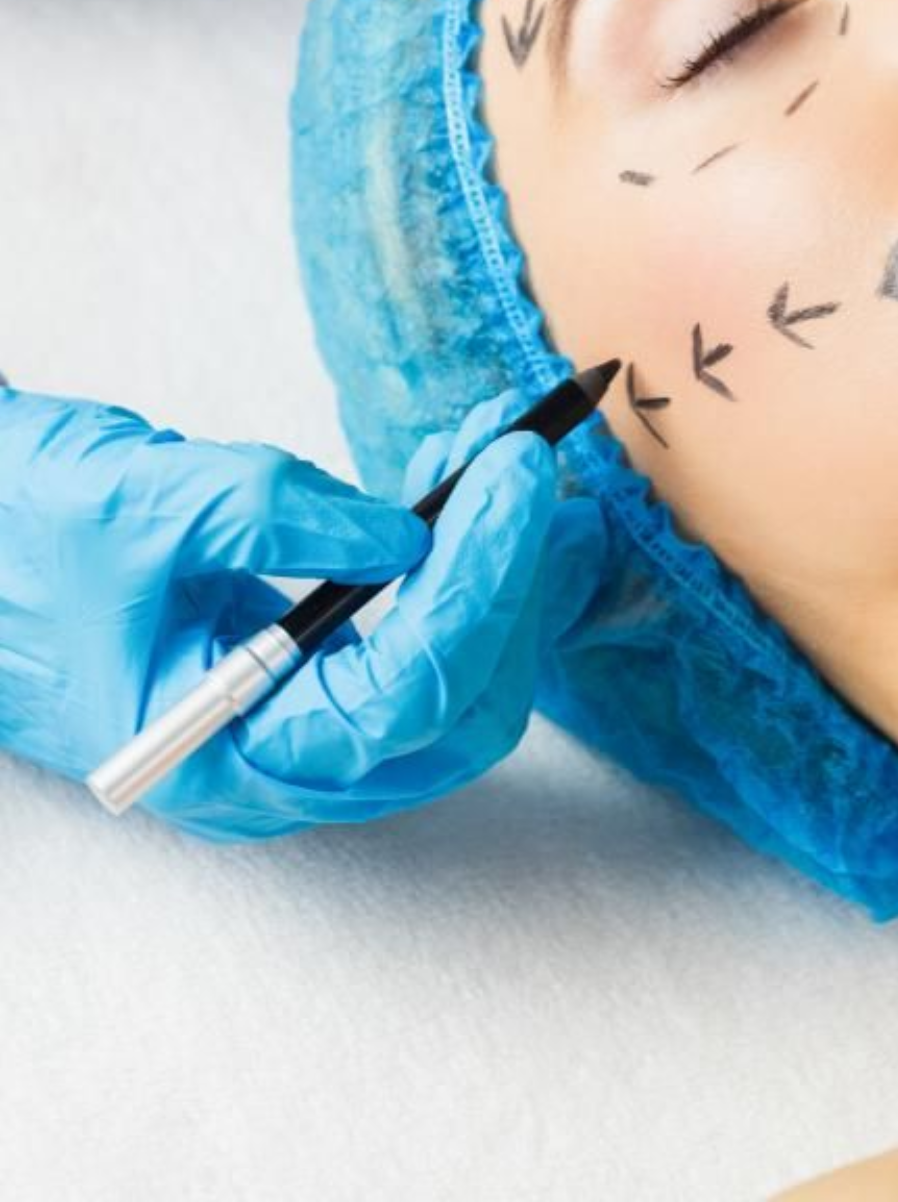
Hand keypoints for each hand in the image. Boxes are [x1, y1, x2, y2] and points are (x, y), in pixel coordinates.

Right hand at [0, 385, 606, 838]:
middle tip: (520, 463)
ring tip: (496, 458)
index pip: (406, 695)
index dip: (478, 579)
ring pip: (465, 683)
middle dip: (508, 581)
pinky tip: (467, 486)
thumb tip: (413, 530)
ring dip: (497, 568)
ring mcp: (307, 735)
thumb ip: (278, 516)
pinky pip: (431, 647)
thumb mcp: (142, 503)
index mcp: (223, 758)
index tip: (513, 474)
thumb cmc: (18, 537)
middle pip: (462, 706)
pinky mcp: (322, 688)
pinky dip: (465, 568)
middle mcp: (280, 768)